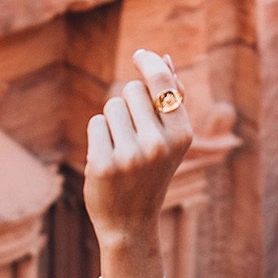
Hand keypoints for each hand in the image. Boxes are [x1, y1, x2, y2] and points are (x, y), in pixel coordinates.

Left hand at [84, 50, 193, 262]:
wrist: (130, 224)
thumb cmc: (151, 174)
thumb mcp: (170, 140)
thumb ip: (170, 100)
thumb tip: (166, 58)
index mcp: (182, 135)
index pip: (161, 81)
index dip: (149, 62)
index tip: (140, 53)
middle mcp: (159, 144)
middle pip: (132, 90)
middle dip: (129, 104)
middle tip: (135, 136)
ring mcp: (130, 155)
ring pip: (111, 106)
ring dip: (112, 121)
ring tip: (122, 149)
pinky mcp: (103, 163)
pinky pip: (96, 123)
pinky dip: (98, 137)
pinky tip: (108, 158)